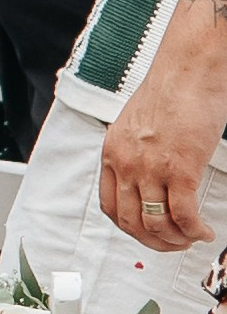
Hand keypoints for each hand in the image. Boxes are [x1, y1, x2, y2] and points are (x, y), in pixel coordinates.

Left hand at [101, 46, 226, 250]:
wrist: (189, 70)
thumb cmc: (171, 91)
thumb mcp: (137, 125)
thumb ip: (137, 153)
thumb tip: (149, 180)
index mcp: (113, 152)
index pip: (110, 207)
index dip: (130, 228)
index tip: (148, 233)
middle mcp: (127, 163)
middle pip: (131, 223)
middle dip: (154, 242)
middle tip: (174, 243)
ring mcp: (151, 168)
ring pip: (156, 224)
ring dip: (176, 240)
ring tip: (192, 237)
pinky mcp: (179, 170)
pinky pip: (183, 216)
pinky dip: (194, 231)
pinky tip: (204, 231)